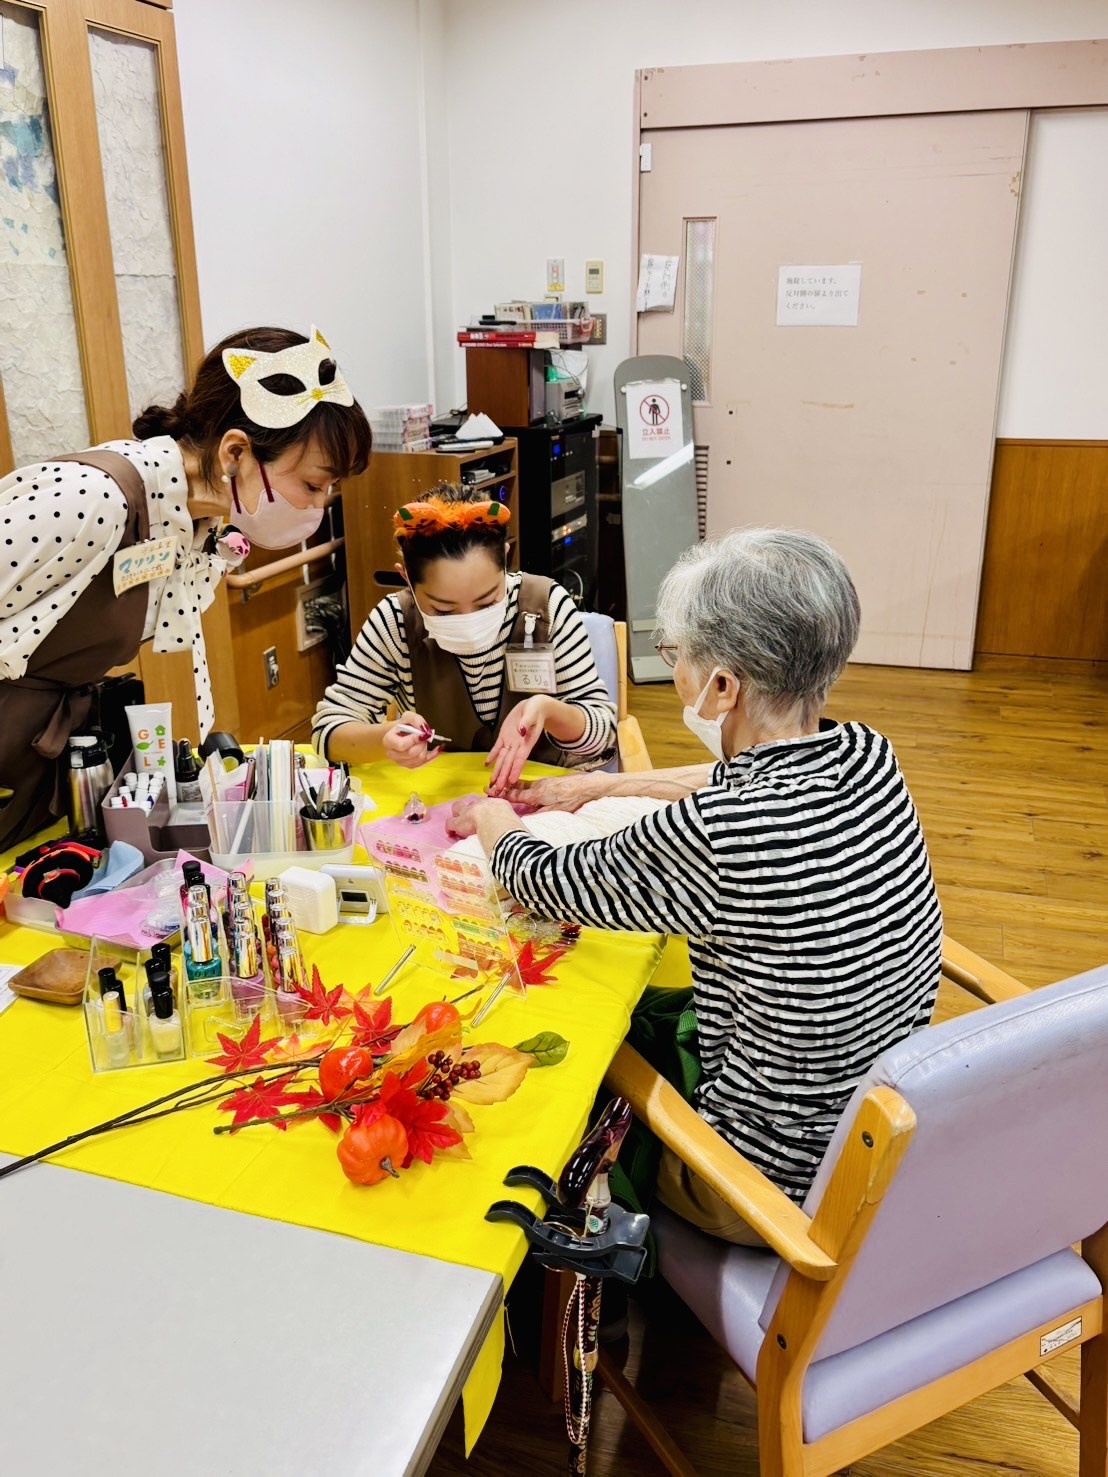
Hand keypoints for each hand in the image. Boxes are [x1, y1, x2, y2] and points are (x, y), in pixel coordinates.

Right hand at [382, 711, 440, 769]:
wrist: (400, 733)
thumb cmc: (403, 725)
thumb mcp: (408, 716)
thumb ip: (416, 720)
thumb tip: (424, 729)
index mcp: (388, 740)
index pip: (401, 745)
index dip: (414, 740)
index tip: (422, 734)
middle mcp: (392, 753)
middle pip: (411, 753)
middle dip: (422, 743)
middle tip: (424, 735)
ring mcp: (400, 761)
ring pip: (419, 758)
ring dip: (425, 748)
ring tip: (423, 740)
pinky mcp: (409, 765)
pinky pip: (424, 763)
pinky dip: (432, 755)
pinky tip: (436, 749)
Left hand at [446, 797, 521, 850]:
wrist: (494, 819)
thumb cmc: (507, 820)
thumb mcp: (512, 817)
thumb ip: (511, 822)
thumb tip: (519, 833)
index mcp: (495, 803)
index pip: (489, 804)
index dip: (486, 811)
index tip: (487, 816)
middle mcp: (480, 804)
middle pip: (472, 803)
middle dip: (471, 809)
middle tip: (472, 819)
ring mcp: (467, 812)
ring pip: (458, 808)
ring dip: (458, 815)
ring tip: (459, 824)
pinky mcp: (458, 822)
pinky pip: (450, 823)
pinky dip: (450, 828)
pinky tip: (451, 833)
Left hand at [486, 696, 551, 792]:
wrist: (534, 706)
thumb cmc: (536, 709)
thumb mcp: (533, 712)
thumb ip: (527, 722)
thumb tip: (522, 730)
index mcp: (527, 741)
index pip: (520, 758)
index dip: (516, 770)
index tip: (511, 781)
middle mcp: (518, 745)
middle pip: (509, 763)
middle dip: (504, 776)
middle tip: (498, 790)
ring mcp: (511, 741)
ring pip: (502, 759)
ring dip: (497, 771)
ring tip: (492, 782)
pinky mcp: (504, 736)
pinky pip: (497, 747)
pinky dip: (492, 756)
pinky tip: (486, 764)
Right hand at [494, 771, 611, 812]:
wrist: (587, 786)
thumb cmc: (571, 799)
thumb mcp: (554, 811)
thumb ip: (538, 814)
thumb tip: (523, 819)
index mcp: (536, 794)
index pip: (514, 794)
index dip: (500, 794)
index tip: (488, 791)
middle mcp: (537, 786)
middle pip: (516, 787)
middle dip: (503, 788)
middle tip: (491, 788)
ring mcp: (543, 783)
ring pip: (524, 785)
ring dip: (513, 787)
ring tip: (502, 788)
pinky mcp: (549, 782)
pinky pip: (531, 785)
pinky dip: (523, 787)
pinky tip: (524, 790)